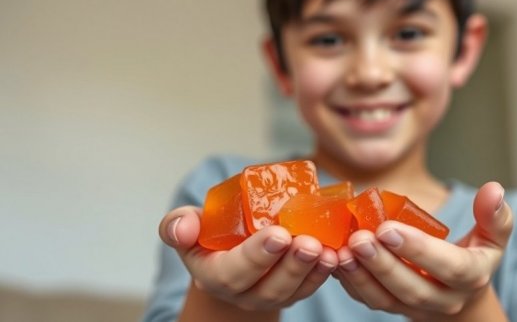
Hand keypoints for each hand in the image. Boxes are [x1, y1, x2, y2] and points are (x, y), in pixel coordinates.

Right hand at [158, 206, 337, 310]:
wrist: (231, 246)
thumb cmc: (210, 232)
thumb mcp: (190, 225)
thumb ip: (178, 225)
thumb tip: (182, 228)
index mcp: (213, 275)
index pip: (233, 272)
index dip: (257, 255)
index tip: (279, 234)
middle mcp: (242, 292)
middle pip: (267, 287)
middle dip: (290, 265)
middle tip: (309, 242)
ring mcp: (268, 294)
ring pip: (291, 290)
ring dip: (311, 270)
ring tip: (326, 248)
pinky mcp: (291, 290)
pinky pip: (308, 287)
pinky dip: (324, 273)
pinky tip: (336, 254)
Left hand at [333, 181, 512, 320]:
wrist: (460, 296)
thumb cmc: (474, 256)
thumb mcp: (494, 237)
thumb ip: (494, 216)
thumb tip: (493, 189)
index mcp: (470, 278)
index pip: (449, 267)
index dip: (418, 249)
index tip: (388, 227)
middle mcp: (443, 300)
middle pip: (413, 289)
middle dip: (383, 264)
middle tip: (359, 238)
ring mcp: (415, 309)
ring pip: (386, 300)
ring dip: (361, 276)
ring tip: (341, 251)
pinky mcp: (392, 307)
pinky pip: (368, 300)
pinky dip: (350, 282)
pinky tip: (335, 258)